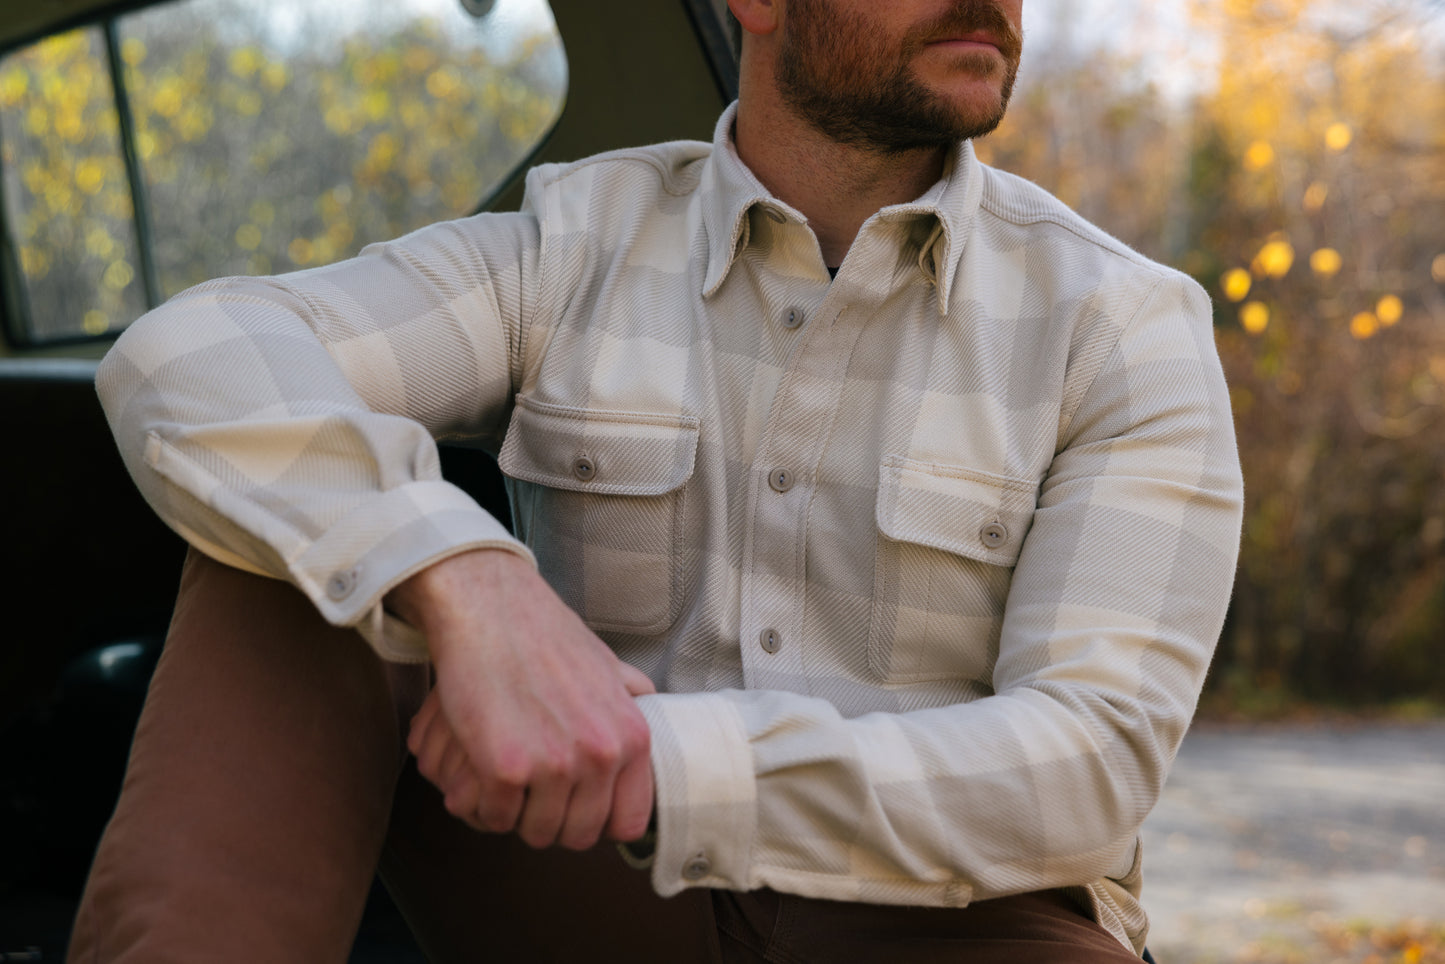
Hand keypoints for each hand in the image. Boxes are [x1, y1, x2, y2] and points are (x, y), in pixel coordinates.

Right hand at [389, 549, 655, 849]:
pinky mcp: (505, 768)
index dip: (597, 821)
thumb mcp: (608, 665)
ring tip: (504, 780)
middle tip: (530, 792)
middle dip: (551, 821)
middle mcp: (601, 755)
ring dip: (516, 815)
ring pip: (536, 833)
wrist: (490, 609)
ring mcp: (554, 764)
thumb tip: (653, 704)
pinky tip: (480, 771)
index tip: (574, 806)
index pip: (627, 823)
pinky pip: (495, 817)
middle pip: (578, 835)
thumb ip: (632, 695)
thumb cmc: (545, 636)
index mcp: (631, 737)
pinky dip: (483, 803)